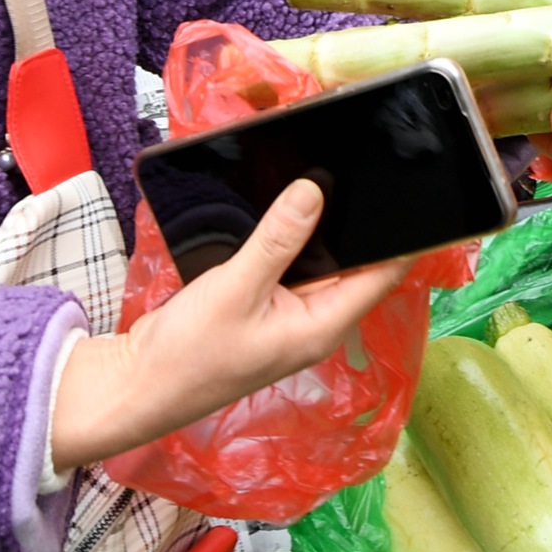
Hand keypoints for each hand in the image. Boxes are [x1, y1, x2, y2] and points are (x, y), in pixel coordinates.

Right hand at [48, 180, 411, 470]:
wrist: (136, 385)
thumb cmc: (188, 353)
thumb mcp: (236, 288)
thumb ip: (278, 240)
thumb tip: (315, 190)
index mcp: (323, 325)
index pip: (383, 274)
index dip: (405, 236)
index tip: (416, 192)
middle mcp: (314, 321)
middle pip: (353, 263)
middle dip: (358, 222)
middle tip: (366, 166)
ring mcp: (287, 315)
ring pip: (317, 260)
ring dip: (318, 228)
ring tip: (327, 174)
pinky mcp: (262, 305)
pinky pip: (287, 265)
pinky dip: (286, 240)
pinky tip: (284, 207)